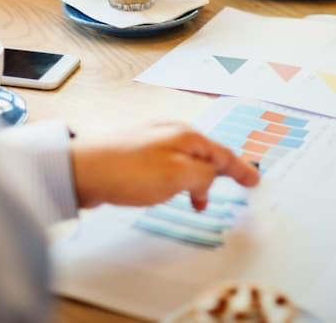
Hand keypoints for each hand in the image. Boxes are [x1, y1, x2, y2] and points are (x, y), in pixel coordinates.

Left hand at [71, 122, 259, 210]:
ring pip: (187, 160)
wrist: (81, 170)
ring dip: (196, 181)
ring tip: (194, 202)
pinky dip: (178, 179)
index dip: (241, 169)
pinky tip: (167, 191)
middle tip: (226, 192)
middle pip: (206, 154)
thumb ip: (203, 176)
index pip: (223, 154)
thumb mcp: (177, 176)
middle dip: (219, 174)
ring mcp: (153, 141)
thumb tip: (212, 177)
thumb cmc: (128, 171)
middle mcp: (172, 133)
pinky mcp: (137, 153)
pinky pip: (169, 165)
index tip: (255, 180)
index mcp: (187, 136)